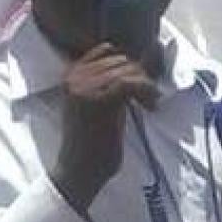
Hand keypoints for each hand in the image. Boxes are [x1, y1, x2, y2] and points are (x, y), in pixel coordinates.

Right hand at [51, 43, 158, 215]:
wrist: (78, 171)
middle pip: (121, 59)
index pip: (107, 50)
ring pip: (128, 70)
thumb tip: (144, 59)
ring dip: (146, 86)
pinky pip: (130, 83)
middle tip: (148, 100)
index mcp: (70, 74)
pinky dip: (146, 91)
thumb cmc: (91, 143)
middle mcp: (74, 76)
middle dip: (140, 77)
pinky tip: (150, 107)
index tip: (141, 85)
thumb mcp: (98, 104)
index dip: (130, 65)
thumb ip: (111, 83)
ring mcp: (83, 86)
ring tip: (150, 104)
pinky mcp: (98, 100)